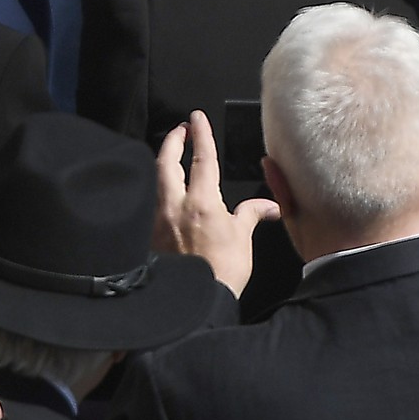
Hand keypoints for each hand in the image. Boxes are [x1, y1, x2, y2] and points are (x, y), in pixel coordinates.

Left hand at [154, 110, 278, 297]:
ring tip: (170, 156)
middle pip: (166, 162)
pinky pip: (152, 203)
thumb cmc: (222, 273)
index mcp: (202, 203)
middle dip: (173, 141)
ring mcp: (159, 220)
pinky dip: (158, 191)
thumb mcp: (242, 240)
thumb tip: (269, 206)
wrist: (196, 302)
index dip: (200, 134)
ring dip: (163, 163)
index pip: (201, 159)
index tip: (196, 117)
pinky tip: (164, 193)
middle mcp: (176, 207)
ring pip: (156, 181)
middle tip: (180, 130)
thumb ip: (251, 215)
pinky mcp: (150, 235)